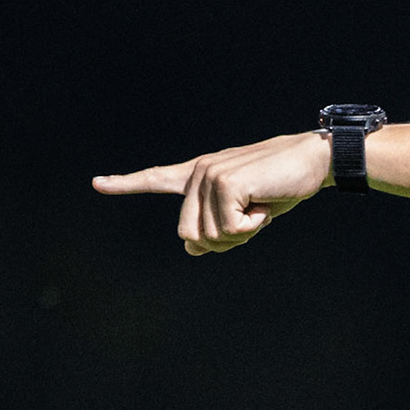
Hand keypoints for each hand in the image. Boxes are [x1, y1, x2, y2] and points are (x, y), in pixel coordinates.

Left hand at [94, 132, 331, 254]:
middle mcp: (197, 173)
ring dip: (241, 234)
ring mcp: (207, 176)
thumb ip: (217, 228)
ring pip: (209, 235)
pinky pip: (229, 229)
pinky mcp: (223, 183)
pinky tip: (264, 206)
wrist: (312, 160)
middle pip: (188, 233)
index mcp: (200, 174)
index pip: (157, 178)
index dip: (126, 183)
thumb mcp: (247, 213)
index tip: (97, 183)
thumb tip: (191, 248)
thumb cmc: (284, 185)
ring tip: (260, 209)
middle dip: (222, 241)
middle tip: (250, 223)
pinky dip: (252, 227)